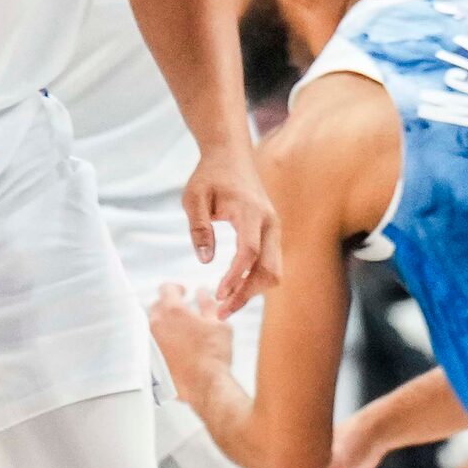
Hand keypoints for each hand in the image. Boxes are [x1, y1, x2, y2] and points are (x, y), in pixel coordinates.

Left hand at [148, 281, 233, 400]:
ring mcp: (153, 341)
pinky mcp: (152, 356)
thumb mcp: (218, 323)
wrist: (205, 383)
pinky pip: (154, 341)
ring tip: (182, 329)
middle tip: (184, 310)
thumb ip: (208, 305)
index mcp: (173, 311)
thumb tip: (203, 294)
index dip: (176, 288)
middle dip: (169, 305)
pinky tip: (178, 346)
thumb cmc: (213, 354)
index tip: (184, 292)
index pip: (166, 289)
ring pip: (154, 324)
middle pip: (157, 305)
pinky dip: (163, 339)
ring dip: (165, 322)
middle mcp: (158, 324)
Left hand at [183, 147, 280, 310]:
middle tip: (221, 312)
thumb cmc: (210, 175)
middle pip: (269, 269)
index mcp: (250, 212)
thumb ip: (199, 228)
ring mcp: (275, 229)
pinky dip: (255, 281)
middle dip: (248, 293)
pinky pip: (270, 264)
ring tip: (226, 304)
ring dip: (253, 291)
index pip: (249, 251)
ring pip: (274, 271)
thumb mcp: (193, 198)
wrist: (231, 156)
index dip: (236, 276)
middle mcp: (270, 223)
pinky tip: (234, 289)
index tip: (219, 294)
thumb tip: (205, 260)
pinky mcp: (272, 234)